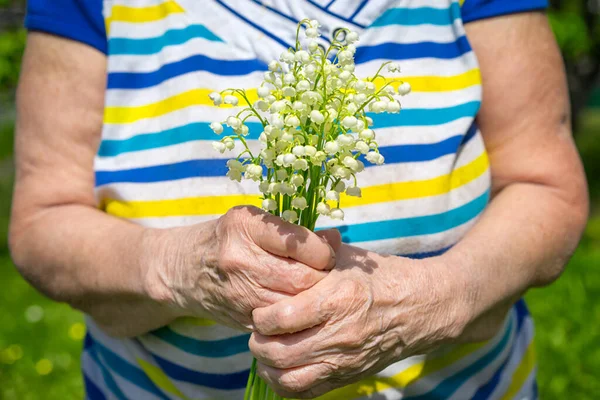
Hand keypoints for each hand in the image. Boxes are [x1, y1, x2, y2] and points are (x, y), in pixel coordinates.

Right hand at [145, 206, 340, 330]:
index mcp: (243, 226)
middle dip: (323, 279)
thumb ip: (292, 232)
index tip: (328, 253)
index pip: (298, 242)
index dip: (323, 251)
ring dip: (313, 299)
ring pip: (293, 303)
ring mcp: (238, 292)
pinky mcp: (242, 317)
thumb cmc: (225, 239)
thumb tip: (335, 240)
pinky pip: (281, 320)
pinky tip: (301, 306)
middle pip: (300, 277)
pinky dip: (296, 315)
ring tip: (319, 291)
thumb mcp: (251, 222)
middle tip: (330, 275)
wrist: (182, 270)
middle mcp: (239, 258)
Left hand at [249, 244, 469, 397]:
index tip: (259, 310)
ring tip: (266, 352)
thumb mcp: (348, 258)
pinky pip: (308, 392)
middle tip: (257, 332)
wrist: (422, 306)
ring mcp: (345, 359)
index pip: (282, 318)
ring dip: (269, 367)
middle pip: (280, 352)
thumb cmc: (382, 276)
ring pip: (290, 378)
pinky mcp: (349, 375)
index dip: (261, 317)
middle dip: (259, 343)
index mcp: (337, 298)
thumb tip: (283, 241)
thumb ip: (313, 254)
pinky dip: (286, 385)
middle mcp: (339, 333)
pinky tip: (281, 370)